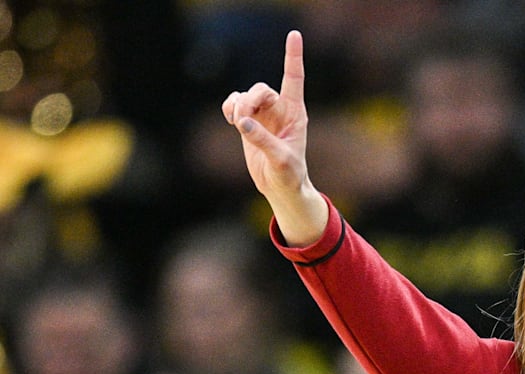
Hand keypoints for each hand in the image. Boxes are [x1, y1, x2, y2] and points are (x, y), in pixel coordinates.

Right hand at [222, 30, 326, 245]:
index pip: (294, 79)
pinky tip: (231, 120)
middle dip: (248, 101)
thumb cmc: (289, 174)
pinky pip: (234, 103)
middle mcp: (280, 109)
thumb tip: (243, 123)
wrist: (280, 186)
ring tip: (236, 123)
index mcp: (295, 113)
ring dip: (237, 105)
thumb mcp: (281, 159)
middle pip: (260, 89)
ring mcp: (263, 114)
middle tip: (241, 120)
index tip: (294, 35)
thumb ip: (263, 140)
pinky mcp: (249, 122)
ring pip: (245, 95)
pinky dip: (229, 107)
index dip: (293, 56)